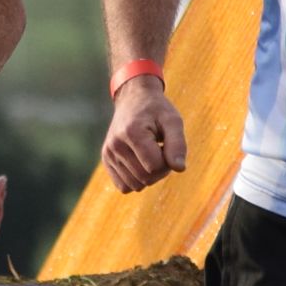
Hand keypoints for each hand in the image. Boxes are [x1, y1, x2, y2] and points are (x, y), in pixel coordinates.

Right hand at [100, 76, 187, 191]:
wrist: (133, 99)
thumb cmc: (156, 110)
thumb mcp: (173, 121)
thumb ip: (178, 144)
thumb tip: (179, 169)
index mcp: (132, 133)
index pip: (155, 166)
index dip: (168, 162)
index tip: (168, 146)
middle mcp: (115, 144)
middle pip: (146, 178)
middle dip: (160, 170)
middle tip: (161, 151)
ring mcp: (108, 153)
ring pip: (136, 185)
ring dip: (149, 175)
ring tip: (149, 155)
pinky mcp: (106, 159)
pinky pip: (124, 186)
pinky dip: (136, 180)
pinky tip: (140, 163)